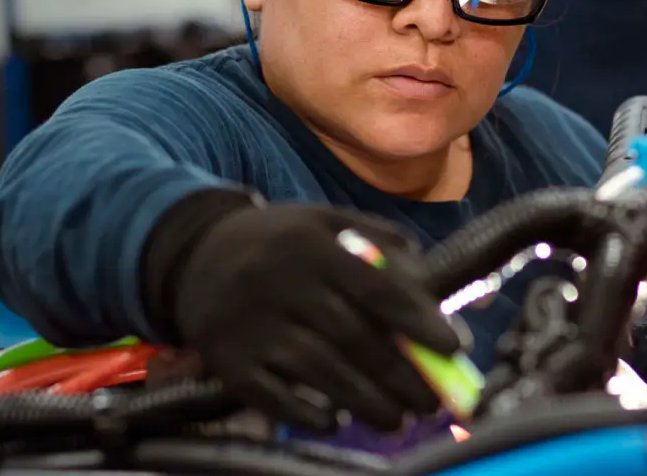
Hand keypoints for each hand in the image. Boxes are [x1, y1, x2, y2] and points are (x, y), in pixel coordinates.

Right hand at [169, 204, 460, 431]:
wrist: (194, 254)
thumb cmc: (280, 242)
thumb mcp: (325, 224)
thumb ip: (381, 246)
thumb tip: (436, 288)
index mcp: (311, 243)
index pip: (375, 287)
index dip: (418, 320)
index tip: (452, 347)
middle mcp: (278, 281)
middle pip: (352, 337)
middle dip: (400, 375)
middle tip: (431, 402)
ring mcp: (249, 323)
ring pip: (318, 370)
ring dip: (365, 401)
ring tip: (397, 419)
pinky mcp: (226, 359)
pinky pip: (272, 396)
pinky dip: (307, 414)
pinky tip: (336, 422)